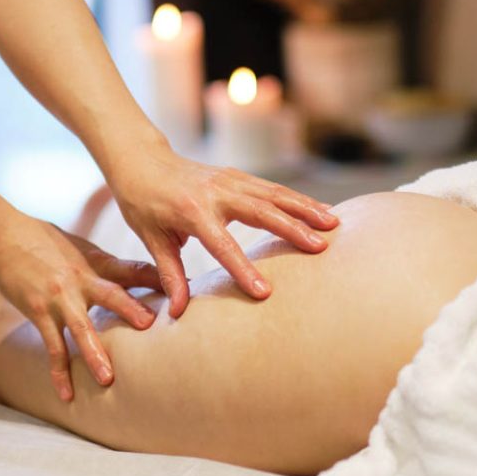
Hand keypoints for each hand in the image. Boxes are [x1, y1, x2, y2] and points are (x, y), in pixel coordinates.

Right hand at [0, 215, 161, 400]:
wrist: (2, 237)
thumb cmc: (43, 239)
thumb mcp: (80, 247)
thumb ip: (106, 265)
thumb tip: (134, 276)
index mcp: (95, 262)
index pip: (133, 269)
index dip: (157, 279)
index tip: (185, 288)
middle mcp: (80, 279)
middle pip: (111, 295)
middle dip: (131, 310)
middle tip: (151, 326)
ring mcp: (58, 297)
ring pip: (80, 329)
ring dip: (94, 353)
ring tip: (109, 377)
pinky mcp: (38, 312)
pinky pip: (52, 347)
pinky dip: (59, 372)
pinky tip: (67, 394)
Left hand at [109, 146, 338, 316]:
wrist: (142, 162)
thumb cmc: (143, 205)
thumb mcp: (152, 240)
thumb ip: (169, 275)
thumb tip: (177, 313)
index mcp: (191, 212)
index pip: (221, 245)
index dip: (243, 269)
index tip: (265, 293)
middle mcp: (215, 192)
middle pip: (260, 211)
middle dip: (292, 229)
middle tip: (321, 248)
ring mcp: (228, 180)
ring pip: (274, 194)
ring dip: (305, 208)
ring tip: (334, 224)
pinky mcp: (236, 175)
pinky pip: (272, 187)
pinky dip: (297, 198)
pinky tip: (318, 209)